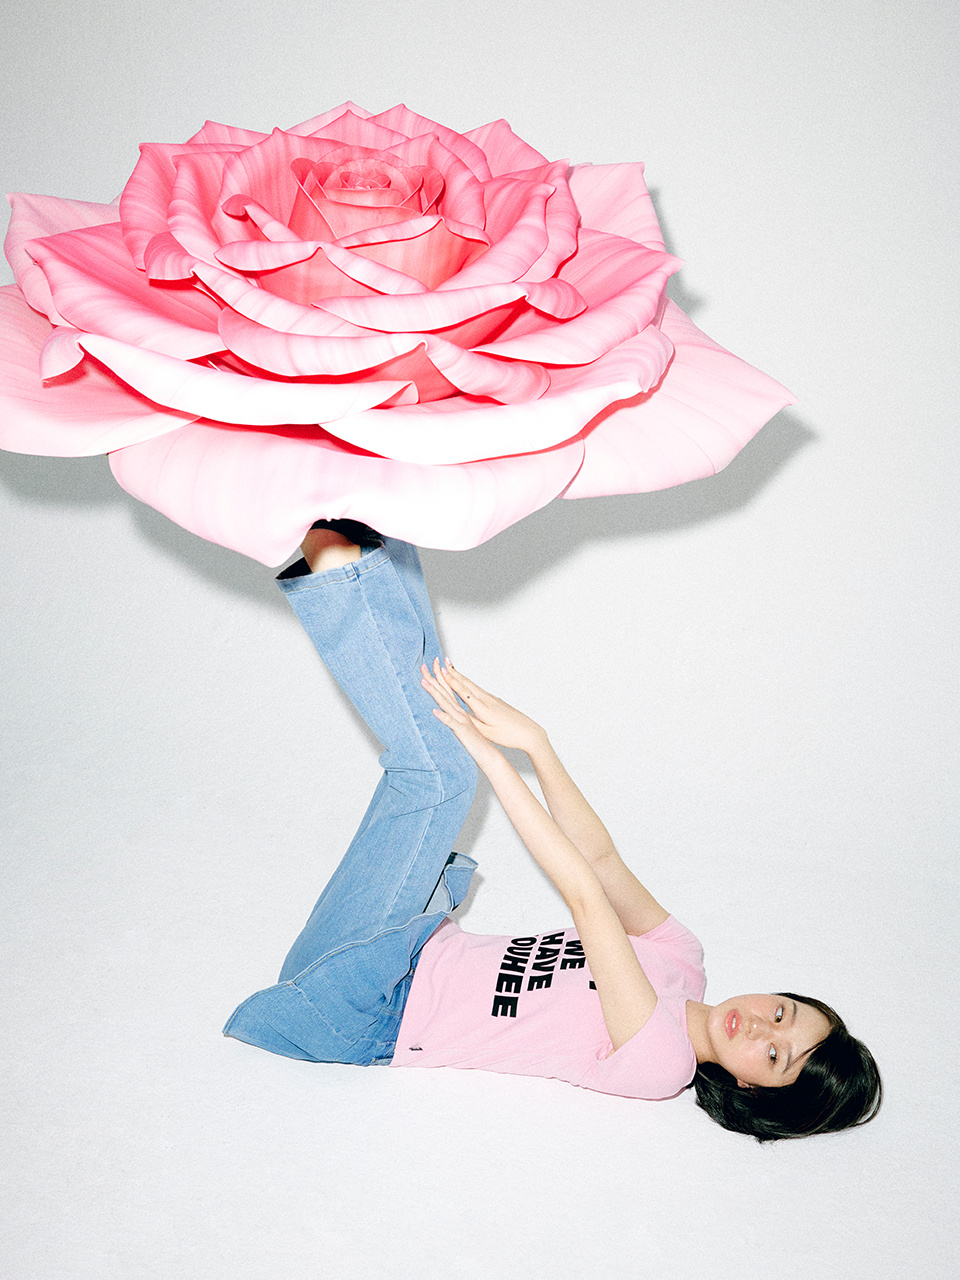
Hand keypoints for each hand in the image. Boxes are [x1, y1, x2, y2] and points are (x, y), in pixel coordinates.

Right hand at [420, 659, 545, 753]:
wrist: (529, 732)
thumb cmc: (509, 735)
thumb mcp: (487, 733)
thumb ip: (472, 723)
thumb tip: (458, 715)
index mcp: (482, 708)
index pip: (463, 691)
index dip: (451, 681)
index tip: (442, 671)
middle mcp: (486, 699)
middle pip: (466, 683)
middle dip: (453, 672)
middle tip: (442, 661)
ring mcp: (492, 698)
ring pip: (472, 685)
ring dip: (460, 675)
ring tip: (450, 667)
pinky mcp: (495, 700)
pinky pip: (477, 689)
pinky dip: (468, 683)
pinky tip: (466, 682)